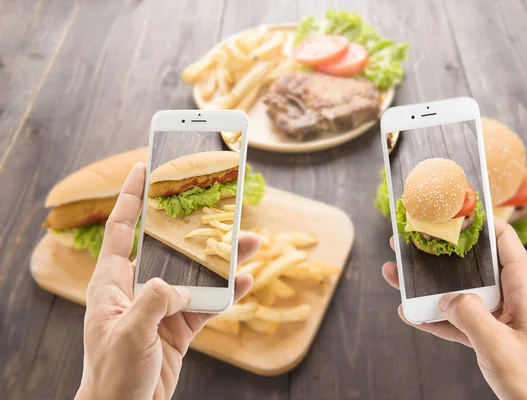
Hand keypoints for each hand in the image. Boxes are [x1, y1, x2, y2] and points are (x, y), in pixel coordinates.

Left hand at [75, 163, 260, 399]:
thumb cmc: (113, 373)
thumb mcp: (128, 334)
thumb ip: (154, 301)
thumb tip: (178, 284)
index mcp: (114, 283)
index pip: (122, 230)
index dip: (130, 197)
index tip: (142, 168)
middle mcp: (139, 288)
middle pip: (171, 247)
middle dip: (197, 226)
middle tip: (220, 204)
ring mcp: (163, 307)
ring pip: (197, 274)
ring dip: (223, 260)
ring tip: (252, 243)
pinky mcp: (180, 327)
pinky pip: (209, 304)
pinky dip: (227, 294)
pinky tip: (246, 281)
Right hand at [382, 217, 526, 399]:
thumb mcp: (500, 345)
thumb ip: (469, 315)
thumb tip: (445, 298)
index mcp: (524, 286)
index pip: (501, 239)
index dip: (475, 222)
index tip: (445, 213)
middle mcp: (512, 295)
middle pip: (470, 265)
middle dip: (438, 254)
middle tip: (408, 243)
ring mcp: (500, 316)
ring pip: (459, 292)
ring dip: (428, 287)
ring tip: (397, 275)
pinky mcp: (491, 336)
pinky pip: (459, 319)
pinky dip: (435, 317)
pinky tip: (410, 314)